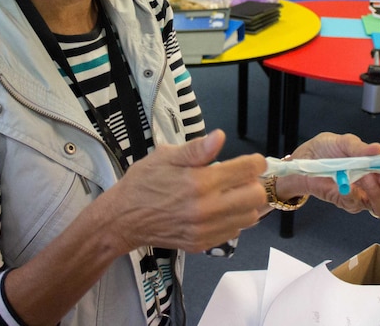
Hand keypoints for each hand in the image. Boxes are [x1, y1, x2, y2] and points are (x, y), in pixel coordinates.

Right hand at [102, 130, 265, 252]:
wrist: (123, 218)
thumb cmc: (143, 182)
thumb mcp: (165, 157)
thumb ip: (197, 149)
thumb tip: (220, 137)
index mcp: (199, 182)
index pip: (246, 171)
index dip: (255, 162)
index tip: (254, 161)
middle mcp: (206, 208)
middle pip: (256, 197)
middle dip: (254, 183)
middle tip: (241, 178)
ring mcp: (205, 229)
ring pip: (249, 217)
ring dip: (247, 203)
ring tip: (232, 194)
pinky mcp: (202, 244)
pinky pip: (234, 232)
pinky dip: (234, 219)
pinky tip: (220, 209)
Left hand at [276, 132, 379, 218]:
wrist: (303, 159)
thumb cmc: (326, 150)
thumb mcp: (343, 142)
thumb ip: (359, 147)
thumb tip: (377, 149)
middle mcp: (379, 186)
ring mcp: (364, 197)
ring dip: (379, 194)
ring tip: (367, 178)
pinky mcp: (347, 203)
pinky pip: (356, 206)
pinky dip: (353, 195)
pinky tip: (347, 185)